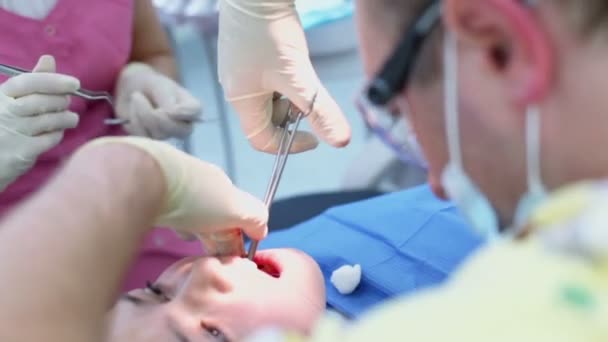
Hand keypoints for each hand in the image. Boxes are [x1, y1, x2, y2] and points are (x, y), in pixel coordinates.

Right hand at [0, 55, 78, 189]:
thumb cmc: (5, 123)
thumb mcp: (12, 99)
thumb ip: (32, 80)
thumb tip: (48, 59)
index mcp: (2, 95)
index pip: (28, 82)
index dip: (54, 81)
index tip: (74, 83)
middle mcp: (4, 112)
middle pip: (41, 102)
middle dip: (61, 101)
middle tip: (66, 103)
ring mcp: (11, 133)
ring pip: (49, 121)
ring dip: (65, 118)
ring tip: (69, 118)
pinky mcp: (21, 153)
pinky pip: (49, 139)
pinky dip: (58, 134)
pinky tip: (57, 132)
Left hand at [81, 136, 268, 240]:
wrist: (143, 177)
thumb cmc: (194, 196)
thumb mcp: (235, 208)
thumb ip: (254, 217)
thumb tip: (262, 230)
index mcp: (220, 182)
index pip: (235, 208)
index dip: (237, 231)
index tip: (231, 253)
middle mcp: (198, 178)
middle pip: (211, 209)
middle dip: (213, 231)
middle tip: (209, 254)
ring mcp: (172, 181)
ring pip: (188, 209)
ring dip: (191, 226)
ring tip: (188, 242)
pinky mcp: (147, 187)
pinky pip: (165, 208)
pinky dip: (171, 220)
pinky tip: (167, 229)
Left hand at [114, 63, 201, 139]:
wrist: (132, 88)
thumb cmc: (150, 84)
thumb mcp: (159, 85)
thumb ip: (168, 99)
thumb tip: (172, 114)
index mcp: (191, 108)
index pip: (195, 112)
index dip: (183, 112)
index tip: (169, 107)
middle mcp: (184, 124)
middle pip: (181, 131)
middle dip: (156, 115)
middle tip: (137, 96)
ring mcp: (168, 134)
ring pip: (159, 134)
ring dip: (141, 113)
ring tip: (136, 98)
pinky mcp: (152, 140)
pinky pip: (143, 137)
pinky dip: (133, 121)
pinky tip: (133, 111)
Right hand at [218, 0, 351, 152]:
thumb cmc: (270, 31)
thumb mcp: (299, 76)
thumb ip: (319, 110)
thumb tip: (340, 141)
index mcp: (241, 100)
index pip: (262, 140)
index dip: (289, 145)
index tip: (314, 136)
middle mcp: (235, 88)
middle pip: (267, 120)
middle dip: (292, 116)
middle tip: (310, 97)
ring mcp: (239, 70)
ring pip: (270, 98)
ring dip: (291, 96)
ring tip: (302, 75)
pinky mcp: (246, 54)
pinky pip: (267, 80)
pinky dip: (284, 80)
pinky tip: (292, 61)